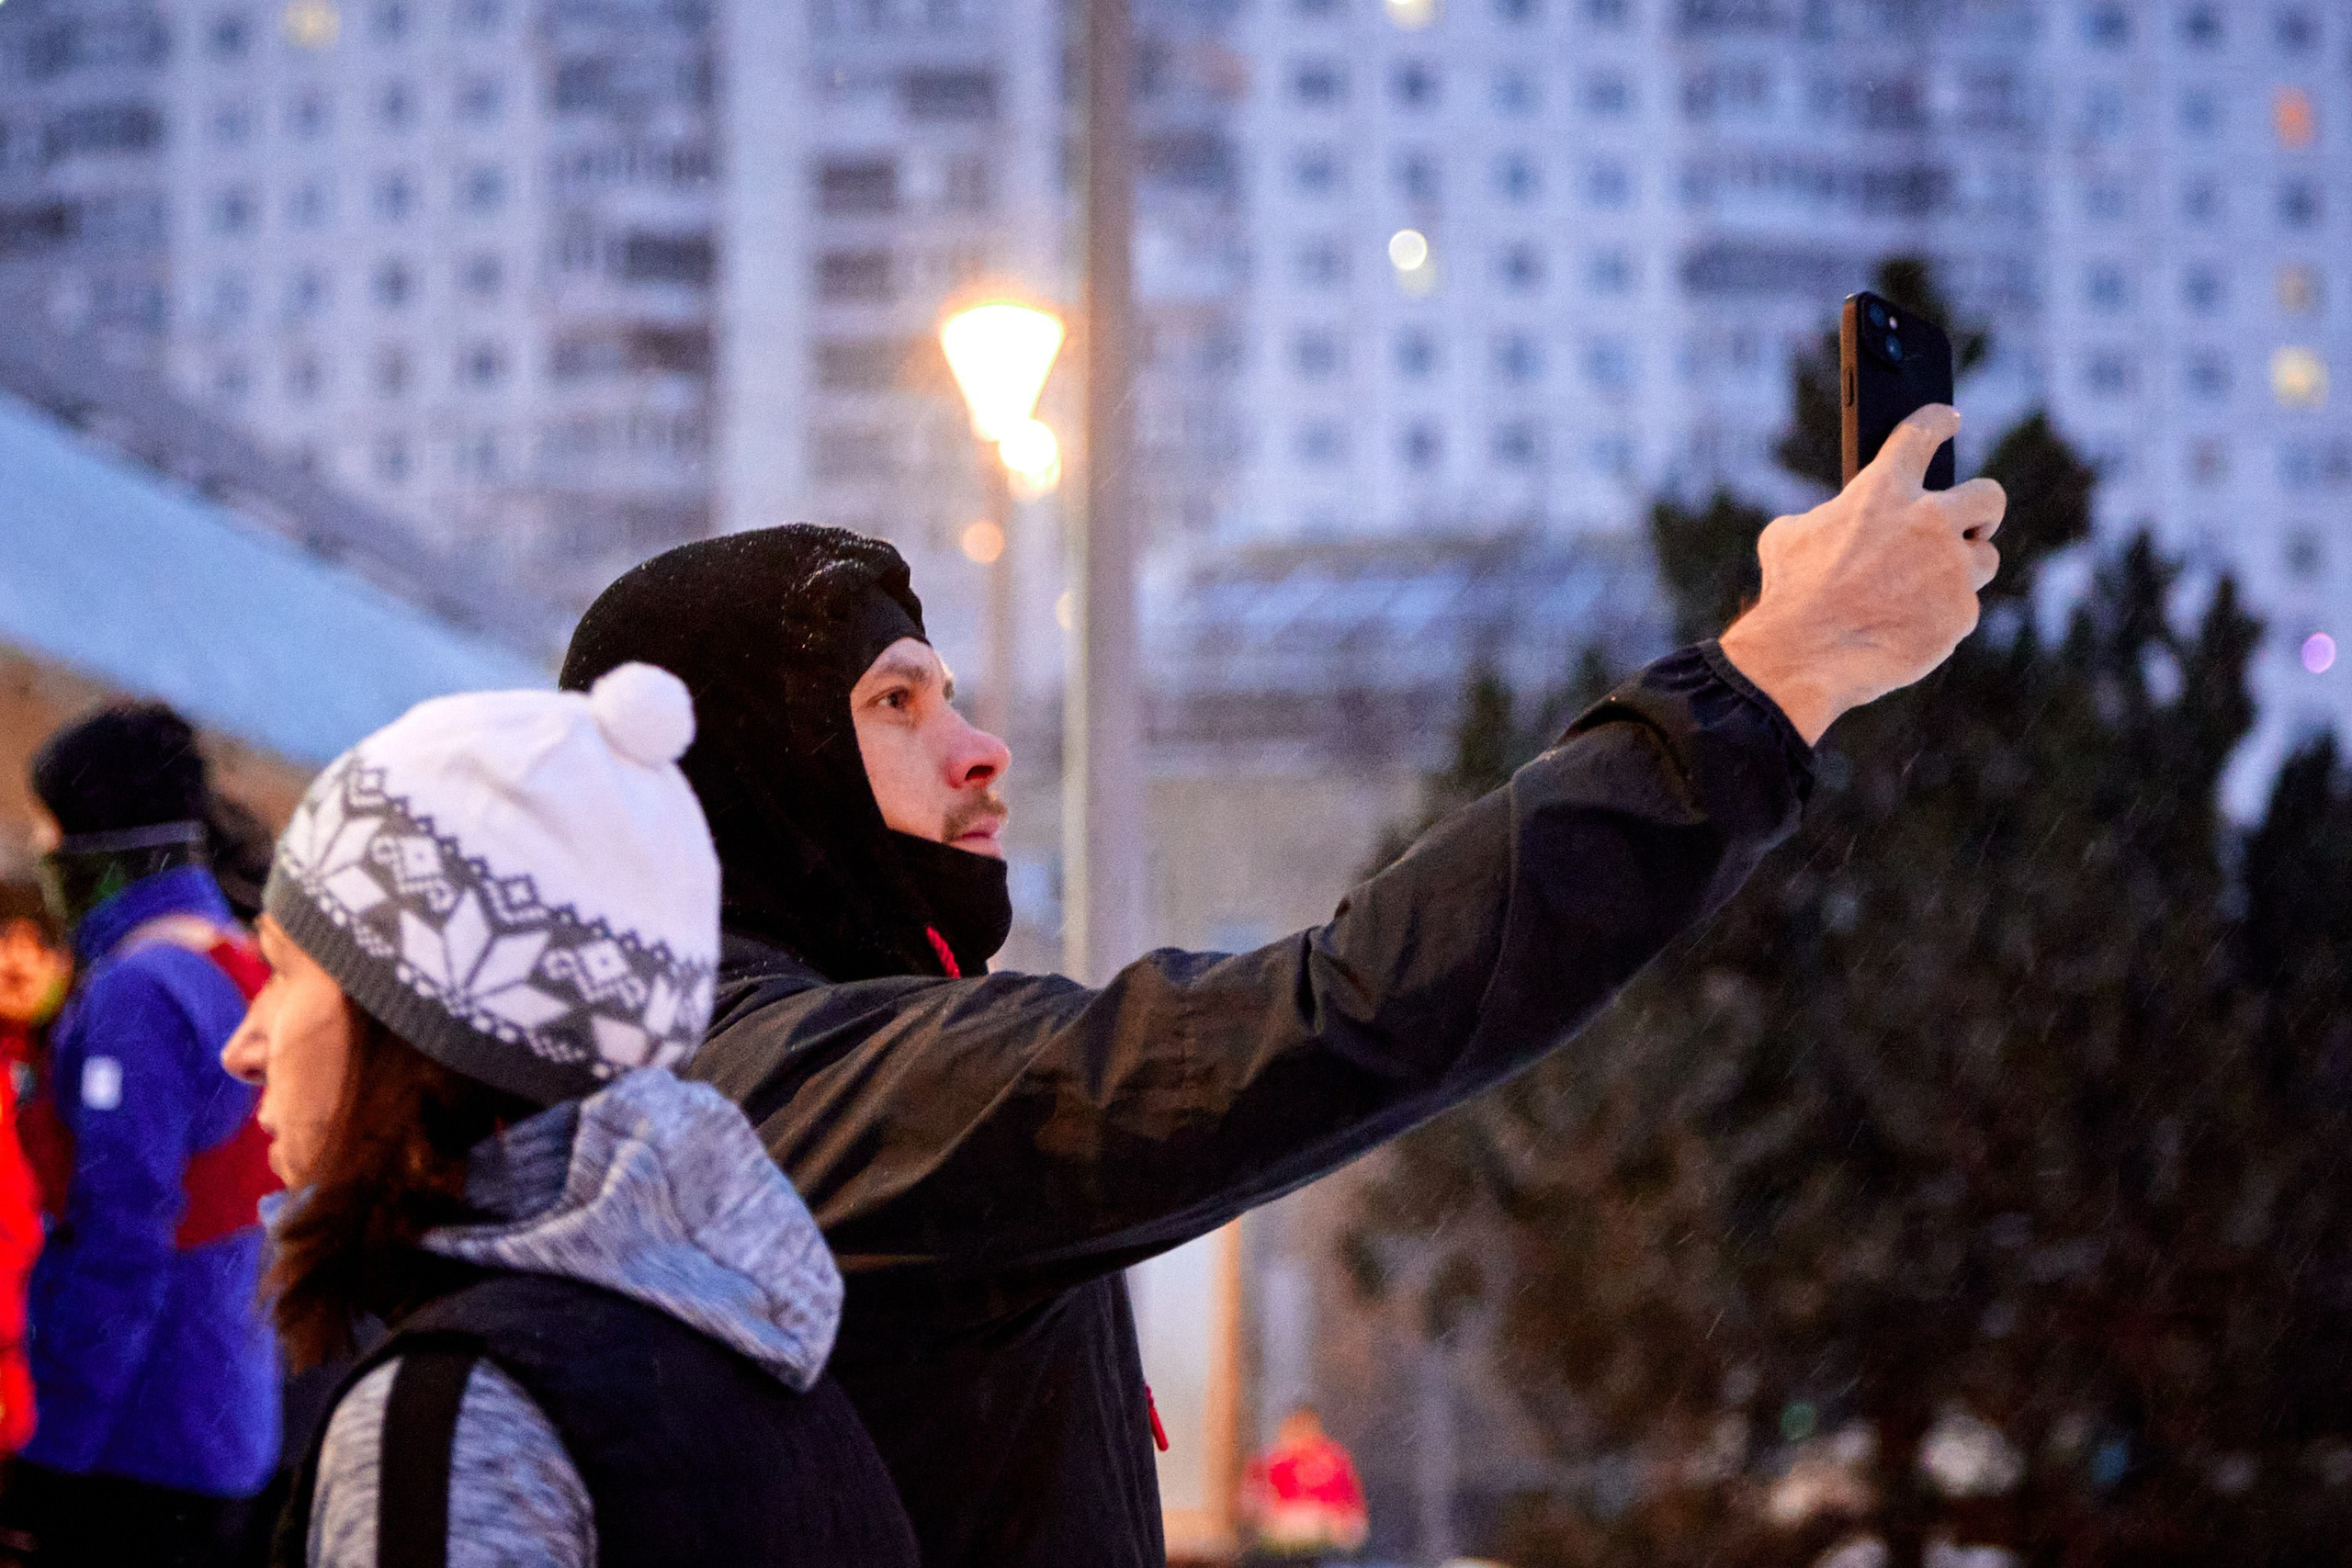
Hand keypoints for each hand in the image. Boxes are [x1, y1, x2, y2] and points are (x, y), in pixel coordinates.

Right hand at [1717, 404, 2001, 745]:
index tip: (1949, 420)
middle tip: (1970, 524)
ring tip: (1922, 591)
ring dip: (1960, 570)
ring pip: (1983, 558)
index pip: (1922, 433)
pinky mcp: (1961, 613)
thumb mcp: (1789, 537)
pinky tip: (1908, 628)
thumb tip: (1840, 523)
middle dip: (1982, 508)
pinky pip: (1962, 609)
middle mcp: (1928, 522)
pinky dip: (1940, 618)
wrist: (1805, 657)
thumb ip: (1829, 517)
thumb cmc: (1791, 595)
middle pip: (1988, 495)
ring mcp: (1951, 569)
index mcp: (1882, 491)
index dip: (1939, 421)